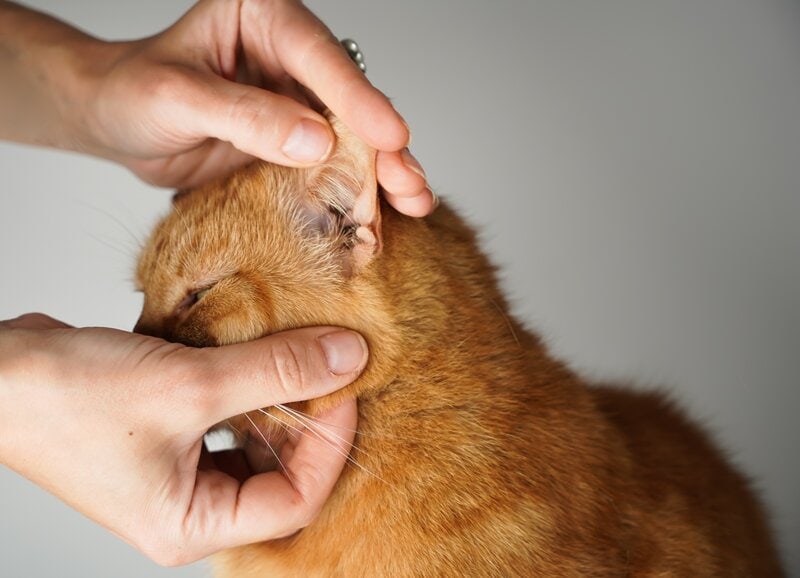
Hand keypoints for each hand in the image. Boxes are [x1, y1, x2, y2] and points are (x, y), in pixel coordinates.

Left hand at [0, 0, 433, 216]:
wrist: (116, 121)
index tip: (390, 135)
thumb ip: (245, 116)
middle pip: (350, 97)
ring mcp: (296, 99)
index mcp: (261, 15)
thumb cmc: (133, 91)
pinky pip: (333, 164)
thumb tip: (317, 142)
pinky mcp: (294, 140)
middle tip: (409, 182)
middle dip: (385, 143)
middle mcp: (289, 54)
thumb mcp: (176, 96)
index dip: (357, 97)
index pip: (317, 53)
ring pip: (353, 134)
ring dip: (384, 170)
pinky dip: (359, 188)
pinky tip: (386, 210)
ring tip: (413, 202)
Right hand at [0, 313, 363, 565]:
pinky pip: (229, 421)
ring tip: (298, 360)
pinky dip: (249, 390)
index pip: (294, 501)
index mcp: (190, 524)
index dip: (330, 446)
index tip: (344, 388)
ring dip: (280, 402)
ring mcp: (178, 472)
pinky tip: (257, 358)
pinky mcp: (170, 436)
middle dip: (309, 422)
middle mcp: (188, 507)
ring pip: (257, 444)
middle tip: (329, 370)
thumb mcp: (189, 385)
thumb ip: (276, 371)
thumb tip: (348, 358)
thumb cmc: (68, 400)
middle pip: (280, 474)